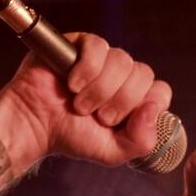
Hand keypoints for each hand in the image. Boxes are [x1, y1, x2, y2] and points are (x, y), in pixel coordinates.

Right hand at [2, 32, 172, 165]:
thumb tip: (153, 109)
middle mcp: (122, 77)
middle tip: (96, 116)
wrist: (35, 125)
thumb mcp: (113, 152)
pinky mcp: (82, 44)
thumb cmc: (70, 136)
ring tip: (79, 104)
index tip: (121, 121)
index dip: (146, 105)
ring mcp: (103, 59)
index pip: (161, 91)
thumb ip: (142, 141)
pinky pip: (99, 47)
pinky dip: (87, 70)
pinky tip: (72, 84)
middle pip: (144, 75)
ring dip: (100, 90)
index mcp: (134, 99)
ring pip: (123, 61)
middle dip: (120, 101)